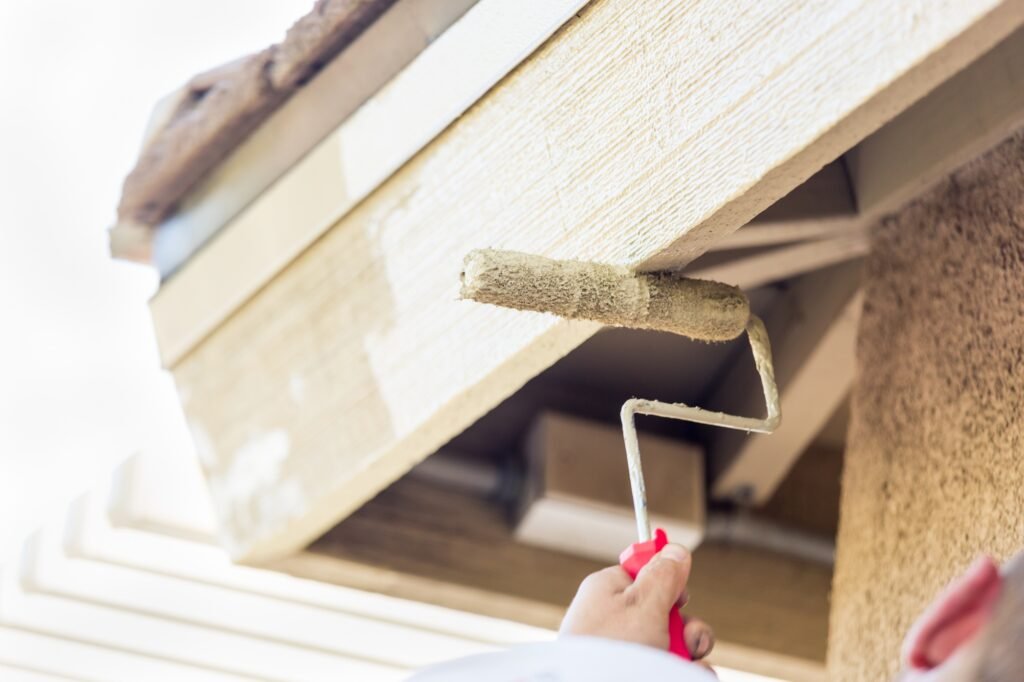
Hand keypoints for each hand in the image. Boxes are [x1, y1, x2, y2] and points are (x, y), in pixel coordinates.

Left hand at [559, 544, 714, 668]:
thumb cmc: (610, 649)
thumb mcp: (643, 603)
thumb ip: (663, 576)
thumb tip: (674, 551)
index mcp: (609, 590)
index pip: (644, 573)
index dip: (668, 583)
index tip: (681, 597)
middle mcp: (615, 619)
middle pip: (665, 612)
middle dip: (687, 627)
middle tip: (685, 639)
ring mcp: (624, 650)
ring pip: (672, 644)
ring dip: (688, 653)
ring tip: (683, 664)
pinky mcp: (633, 670)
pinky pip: (668, 668)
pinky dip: (679, 671)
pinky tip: (681, 674)